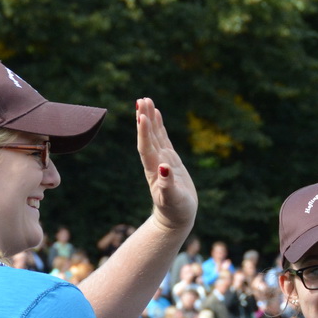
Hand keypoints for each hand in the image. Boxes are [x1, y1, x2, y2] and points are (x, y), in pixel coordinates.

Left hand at [135, 98, 196, 233]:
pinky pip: (162, 138)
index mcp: (154, 171)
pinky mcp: (169, 159)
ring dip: (148, 118)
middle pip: (147, 136)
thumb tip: (164, 167)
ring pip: (153, 134)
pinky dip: (158, 125)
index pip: (146, 148)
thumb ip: (167, 185)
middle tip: (141, 100)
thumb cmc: (176, 211)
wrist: (176, 218)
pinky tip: (155, 113)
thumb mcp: (173, 200)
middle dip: (144, 118)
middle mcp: (154, 162)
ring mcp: (161, 159)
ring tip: (144, 100)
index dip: (143, 132)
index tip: (141, 116)